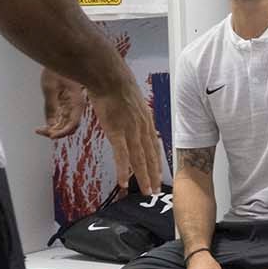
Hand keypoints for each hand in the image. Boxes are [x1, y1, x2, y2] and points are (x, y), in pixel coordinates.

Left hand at [35, 69, 82, 139]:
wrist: (60, 60)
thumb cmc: (57, 70)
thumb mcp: (50, 87)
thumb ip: (51, 105)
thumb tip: (50, 122)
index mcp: (76, 102)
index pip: (73, 123)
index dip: (63, 132)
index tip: (52, 135)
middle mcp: (75, 107)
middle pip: (69, 127)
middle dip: (56, 132)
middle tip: (40, 131)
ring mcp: (70, 107)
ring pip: (64, 125)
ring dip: (53, 130)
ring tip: (39, 130)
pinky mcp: (64, 106)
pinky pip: (59, 120)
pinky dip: (52, 125)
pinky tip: (42, 127)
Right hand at [90, 67, 163, 190]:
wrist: (109, 76)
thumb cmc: (117, 84)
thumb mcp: (132, 99)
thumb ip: (134, 111)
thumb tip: (134, 115)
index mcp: (146, 120)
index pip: (154, 146)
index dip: (156, 161)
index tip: (159, 173)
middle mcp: (142, 128)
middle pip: (150, 156)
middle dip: (153, 174)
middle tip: (156, 190)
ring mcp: (130, 131)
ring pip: (139, 159)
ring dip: (143, 177)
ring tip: (147, 191)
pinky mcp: (116, 132)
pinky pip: (122, 155)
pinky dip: (124, 170)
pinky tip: (125, 182)